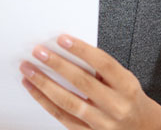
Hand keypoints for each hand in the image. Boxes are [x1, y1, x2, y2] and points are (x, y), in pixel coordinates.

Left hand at [19, 35, 160, 129]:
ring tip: (29, 70)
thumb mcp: (125, 81)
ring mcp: (102, 123)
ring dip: (44, 84)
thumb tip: (68, 51)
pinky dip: (44, 102)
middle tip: (38, 52)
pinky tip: (33, 89)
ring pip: (68, 102)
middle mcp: (116, 106)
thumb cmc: (131, 100)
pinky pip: (62, 117)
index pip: (103, 64)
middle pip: (82, 82)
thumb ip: (102, 69)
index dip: (81, 50)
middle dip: (57, 65)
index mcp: (127, 87)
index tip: (62, 39)